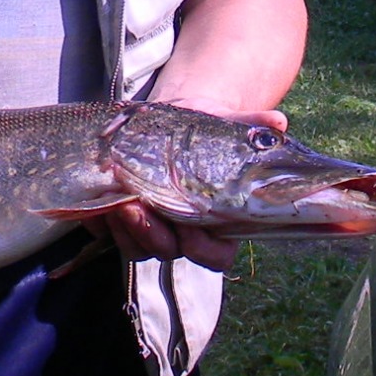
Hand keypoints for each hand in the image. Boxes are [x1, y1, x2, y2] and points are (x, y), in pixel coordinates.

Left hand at [102, 105, 287, 271]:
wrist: (168, 119)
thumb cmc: (204, 129)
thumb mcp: (226, 124)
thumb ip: (250, 125)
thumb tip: (277, 121)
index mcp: (215, 222)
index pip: (215, 256)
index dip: (203, 249)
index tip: (192, 227)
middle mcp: (181, 233)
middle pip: (168, 253)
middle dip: (153, 235)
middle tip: (140, 207)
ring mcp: (149, 229)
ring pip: (135, 248)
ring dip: (125, 230)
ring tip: (118, 200)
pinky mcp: (119, 219)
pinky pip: (106, 232)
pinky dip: (100, 220)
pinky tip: (97, 201)